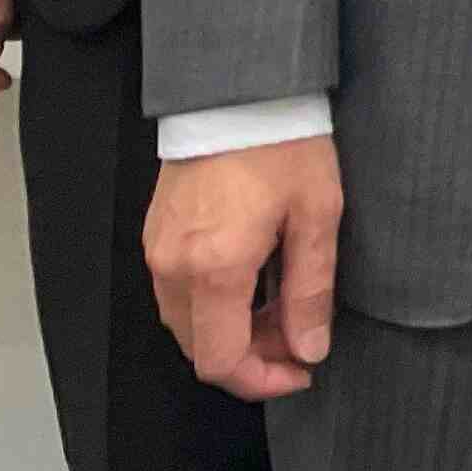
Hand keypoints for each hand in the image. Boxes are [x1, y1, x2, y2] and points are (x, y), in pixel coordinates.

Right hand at [146, 138, 344, 399]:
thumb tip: (309, 349)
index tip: (300, 371)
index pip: (221, 361)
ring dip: (230, 331)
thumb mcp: (317, 216)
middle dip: (250, 356)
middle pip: (200, 349)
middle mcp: (173, 268)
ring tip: (280, 307)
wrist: (237, 90)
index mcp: (214, 269)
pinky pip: (176, 293)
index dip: (261, 380)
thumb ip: (310, 290)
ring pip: (185, 324)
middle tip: (298, 336)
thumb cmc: (284, 146)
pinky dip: (211, 305)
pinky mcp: (154, 235)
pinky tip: (252, 282)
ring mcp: (156, 252)